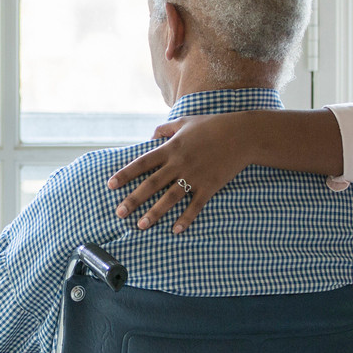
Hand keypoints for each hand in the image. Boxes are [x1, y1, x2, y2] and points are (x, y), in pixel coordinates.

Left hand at [103, 111, 258, 233]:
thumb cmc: (212, 125)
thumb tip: (151, 136)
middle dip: (133, 199)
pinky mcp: (210, 186)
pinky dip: (186, 218)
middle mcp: (179, 163)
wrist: (242, 135)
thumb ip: (165, 129)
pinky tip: (175, 230)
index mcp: (171, 148)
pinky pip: (195, 205)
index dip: (125, 174)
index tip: (110, 185)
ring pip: (170, 198)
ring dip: (154, 213)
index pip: (142, 163)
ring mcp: (194, 176)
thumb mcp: (185, 122)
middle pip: (152, 184)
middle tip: (119, 213)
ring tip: (140, 225)